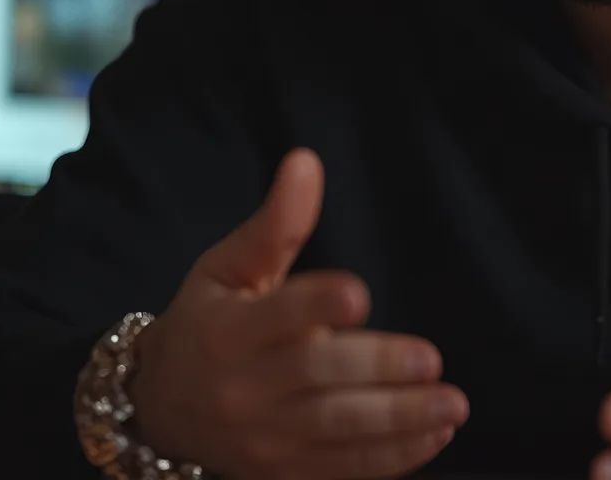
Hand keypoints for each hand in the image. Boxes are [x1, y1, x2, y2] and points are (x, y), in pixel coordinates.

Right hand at [126, 148, 467, 479]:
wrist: (159, 408)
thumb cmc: (206, 321)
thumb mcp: (228, 267)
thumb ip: (275, 224)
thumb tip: (306, 162)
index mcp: (225, 330)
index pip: (274, 316)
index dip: (316, 304)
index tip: (360, 295)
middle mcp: (240, 389)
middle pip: (313, 378)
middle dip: (375, 369)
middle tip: (431, 361)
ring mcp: (260, 439)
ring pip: (333, 432)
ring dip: (397, 422)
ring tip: (450, 405)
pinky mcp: (279, 473)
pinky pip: (340, 470)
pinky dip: (390, 459)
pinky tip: (433, 437)